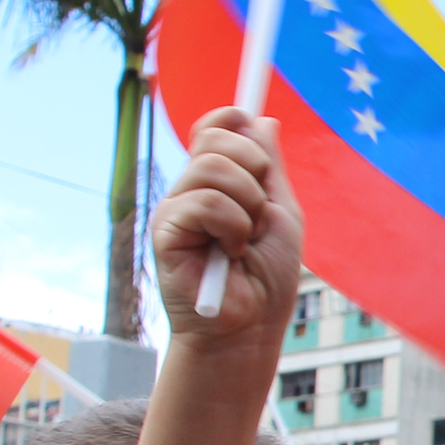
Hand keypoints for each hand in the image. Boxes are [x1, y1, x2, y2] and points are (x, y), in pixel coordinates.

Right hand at [153, 109, 302, 347]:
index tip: (248, 121)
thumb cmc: (266, 278)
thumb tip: (262, 120)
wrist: (250, 327)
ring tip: (245, 239)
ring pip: (213, 168)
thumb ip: (269, 168)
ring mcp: (175, 209)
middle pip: (215, 139)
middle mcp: (189, 190)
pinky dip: (233, 226)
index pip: (211, 128)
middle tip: (259, 212)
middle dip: (254, 169)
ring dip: (248, 204)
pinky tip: (230, 253)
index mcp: (216, 182)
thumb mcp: (279, 212)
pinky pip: (206, 202)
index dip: (230, 118)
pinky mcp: (165, 231)